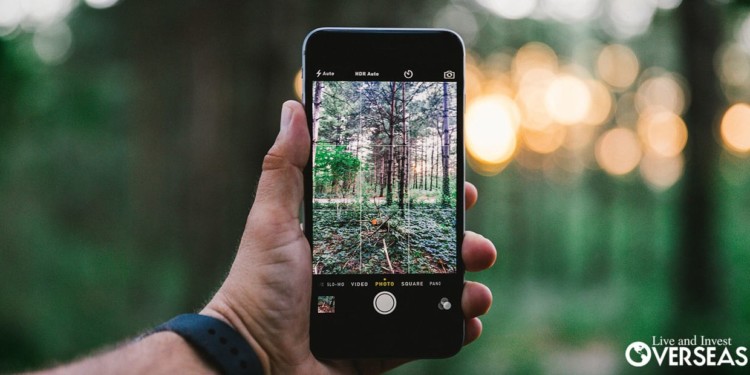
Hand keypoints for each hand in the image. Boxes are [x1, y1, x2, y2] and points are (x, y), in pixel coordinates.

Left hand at [202, 101, 496, 373]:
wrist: (253, 357)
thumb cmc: (257, 286)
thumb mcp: (272, 220)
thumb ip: (285, 167)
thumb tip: (294, 108)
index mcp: (349, 240)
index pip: (401, 213)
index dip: (434, 203)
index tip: (462, 191)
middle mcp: (368, 272)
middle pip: (428, 252)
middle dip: (463, 244)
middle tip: (478, 243)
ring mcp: (379, 311)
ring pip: (437, 293)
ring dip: (468, 286)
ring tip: (477, 286)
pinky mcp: (383, 348)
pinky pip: (429, 337)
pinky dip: (455, 328)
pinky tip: (469, 320)